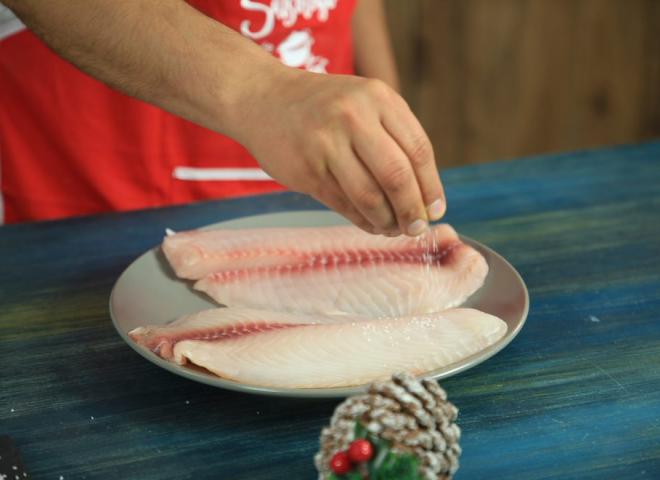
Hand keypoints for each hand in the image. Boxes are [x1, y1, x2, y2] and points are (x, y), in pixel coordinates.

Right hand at [235, 67, 445, 235]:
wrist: (263, 99)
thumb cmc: (323, 108)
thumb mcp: (364, 104)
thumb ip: (393, 138)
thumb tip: (425, 196)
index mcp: (378, 98)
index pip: (418, 149)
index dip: (431, 186)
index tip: (436, 210)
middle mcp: (353, 117)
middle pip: (397, 175)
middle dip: (412, 209)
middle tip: (417, 227)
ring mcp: (327, 144)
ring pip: (370, 196)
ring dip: (387, 221)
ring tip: (393, 228)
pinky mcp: (307, 170)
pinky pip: (344, 205)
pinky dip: (363, 221)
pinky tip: (371, 224)